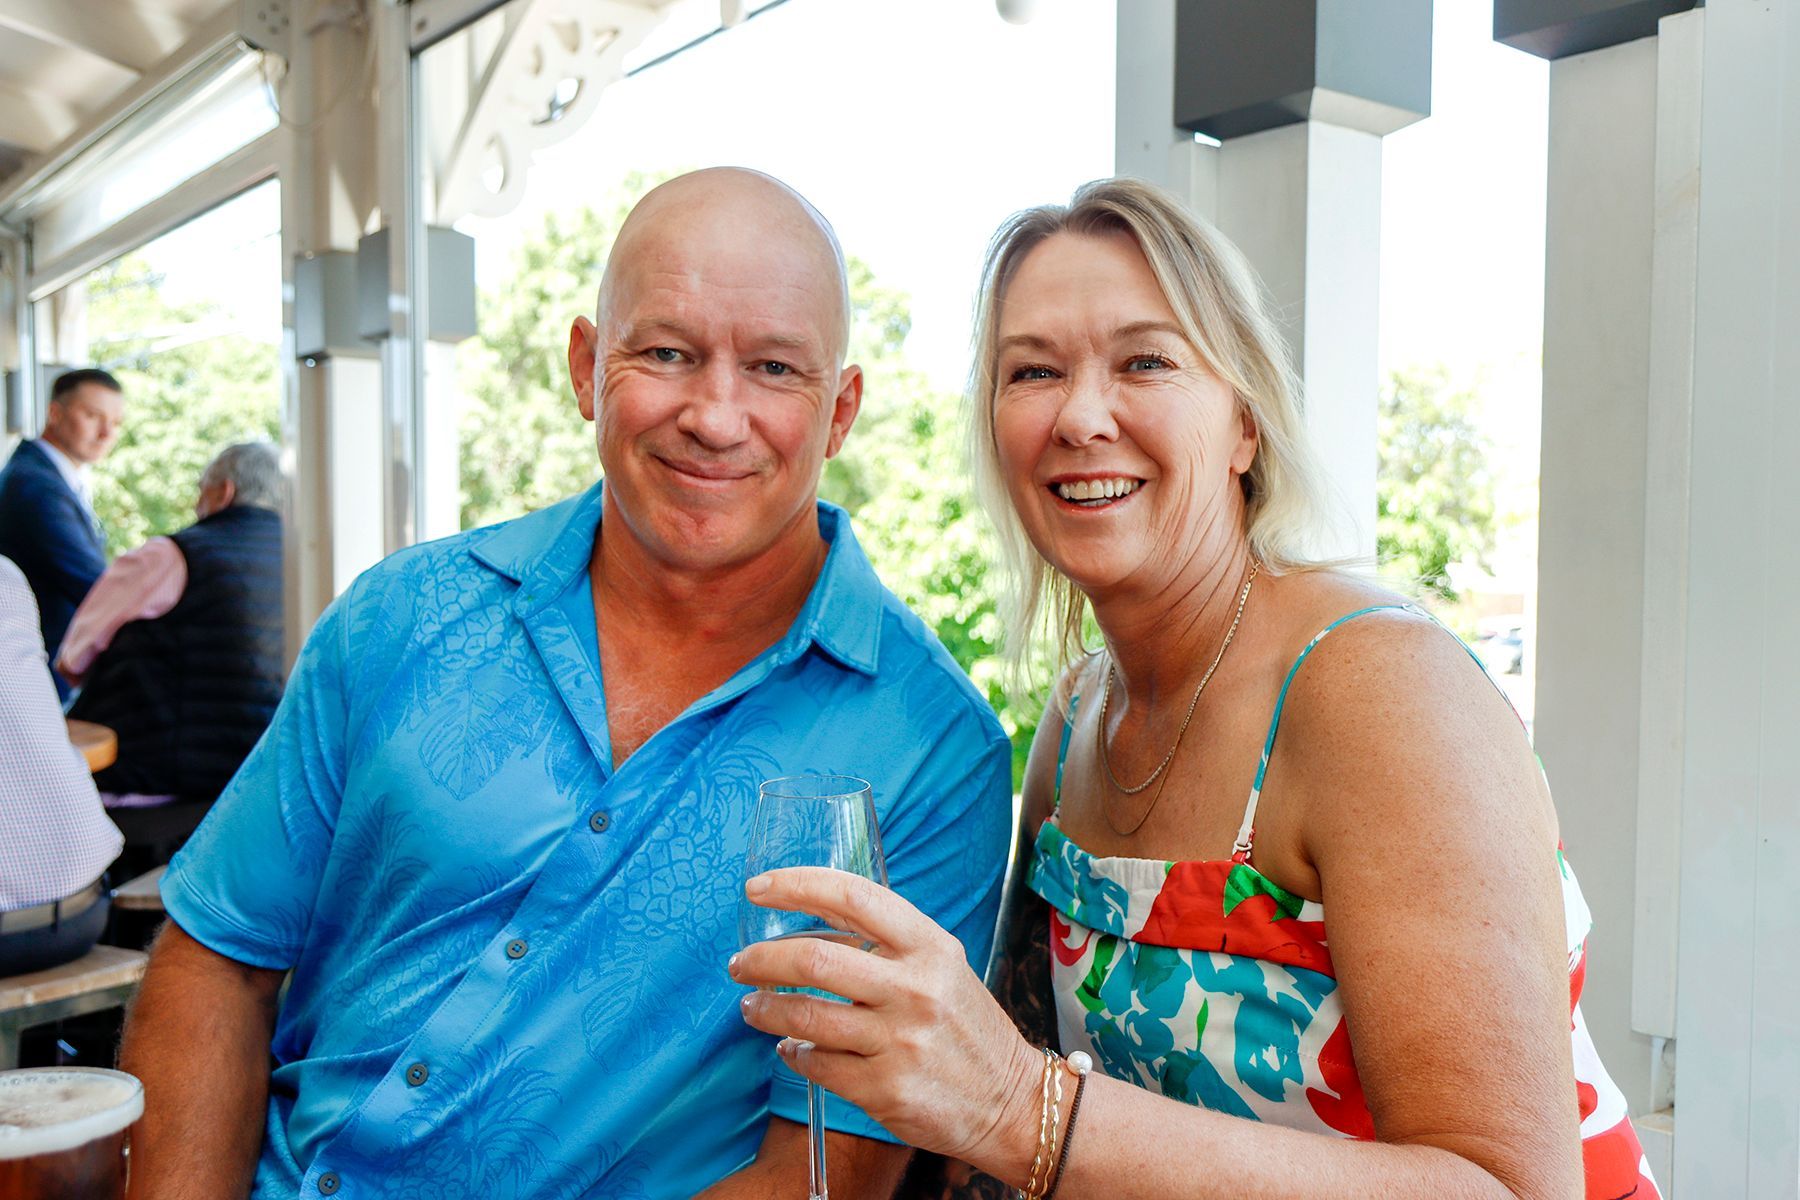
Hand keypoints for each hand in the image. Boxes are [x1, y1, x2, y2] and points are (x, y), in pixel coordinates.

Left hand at [728, 867, 1042, 1179]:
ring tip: (751, 1006)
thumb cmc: (966, 1027)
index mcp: (930, 946)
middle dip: (762, 958)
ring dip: (764, 1008)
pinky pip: (816, 1064)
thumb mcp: (942, 967)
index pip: (852, 896)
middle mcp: (916, 988)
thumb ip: (887, 944)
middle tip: (740, 964)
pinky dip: (793, 1052)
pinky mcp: (885, 1089)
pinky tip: (791, 1046)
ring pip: (804, 1015)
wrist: (1013, 1101)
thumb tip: (812, 924)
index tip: (757, 889)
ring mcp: (900, 1041)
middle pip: (814, 958)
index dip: (796, 885)